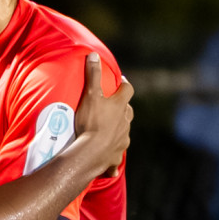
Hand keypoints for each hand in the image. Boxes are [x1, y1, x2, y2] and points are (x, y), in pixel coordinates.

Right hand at [70, 52, 132, 176]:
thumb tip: (93, 54)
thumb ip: (92, 75)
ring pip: (124, 133)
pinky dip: (113, 159)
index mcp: (120, 106)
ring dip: (118, 131)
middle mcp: (125, 122)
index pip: (127, 90)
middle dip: (122, 108)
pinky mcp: (116, 156)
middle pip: (128, 112)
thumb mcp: (90, 95)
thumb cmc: (91, 122)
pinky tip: (110, 165)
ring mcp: (122, 140)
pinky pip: (116, 158)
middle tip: (113, 107)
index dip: (125, 84)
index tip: (122, 82)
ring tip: (108, 132)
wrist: (92, 152)